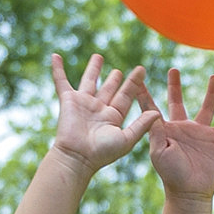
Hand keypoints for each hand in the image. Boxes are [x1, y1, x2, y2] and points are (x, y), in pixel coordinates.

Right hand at [48, 54, 158, 173]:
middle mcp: (99, 109)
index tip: (142, 70)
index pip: (126, 96)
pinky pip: (61, 81)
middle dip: (115, 79)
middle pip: (109, 89)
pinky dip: (58, 69)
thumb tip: (157, 113)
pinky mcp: (68, 100)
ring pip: (90, 81)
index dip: (134, 83)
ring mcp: (83, 103)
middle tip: (120, 70)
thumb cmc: (102, 152)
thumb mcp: (126, 138)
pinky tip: (55, 56)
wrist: (78, 156)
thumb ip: (141, 125)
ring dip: (93, 69)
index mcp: (113, 117)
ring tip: (98, 56)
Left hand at [146, 67, 213, 200]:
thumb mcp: (159, 151)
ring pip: (206, 107)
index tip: (138, 77)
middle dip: (175, 85)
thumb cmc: (171, 174)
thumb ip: (157, 131)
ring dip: (211, 92)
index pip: (152, 107)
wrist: (190, 191)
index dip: (144, 92)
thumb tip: (154, 111)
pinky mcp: (213, 140)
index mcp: (164, 129)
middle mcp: (181, 127)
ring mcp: (198, 132)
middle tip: (174, 69)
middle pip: (177, 101)